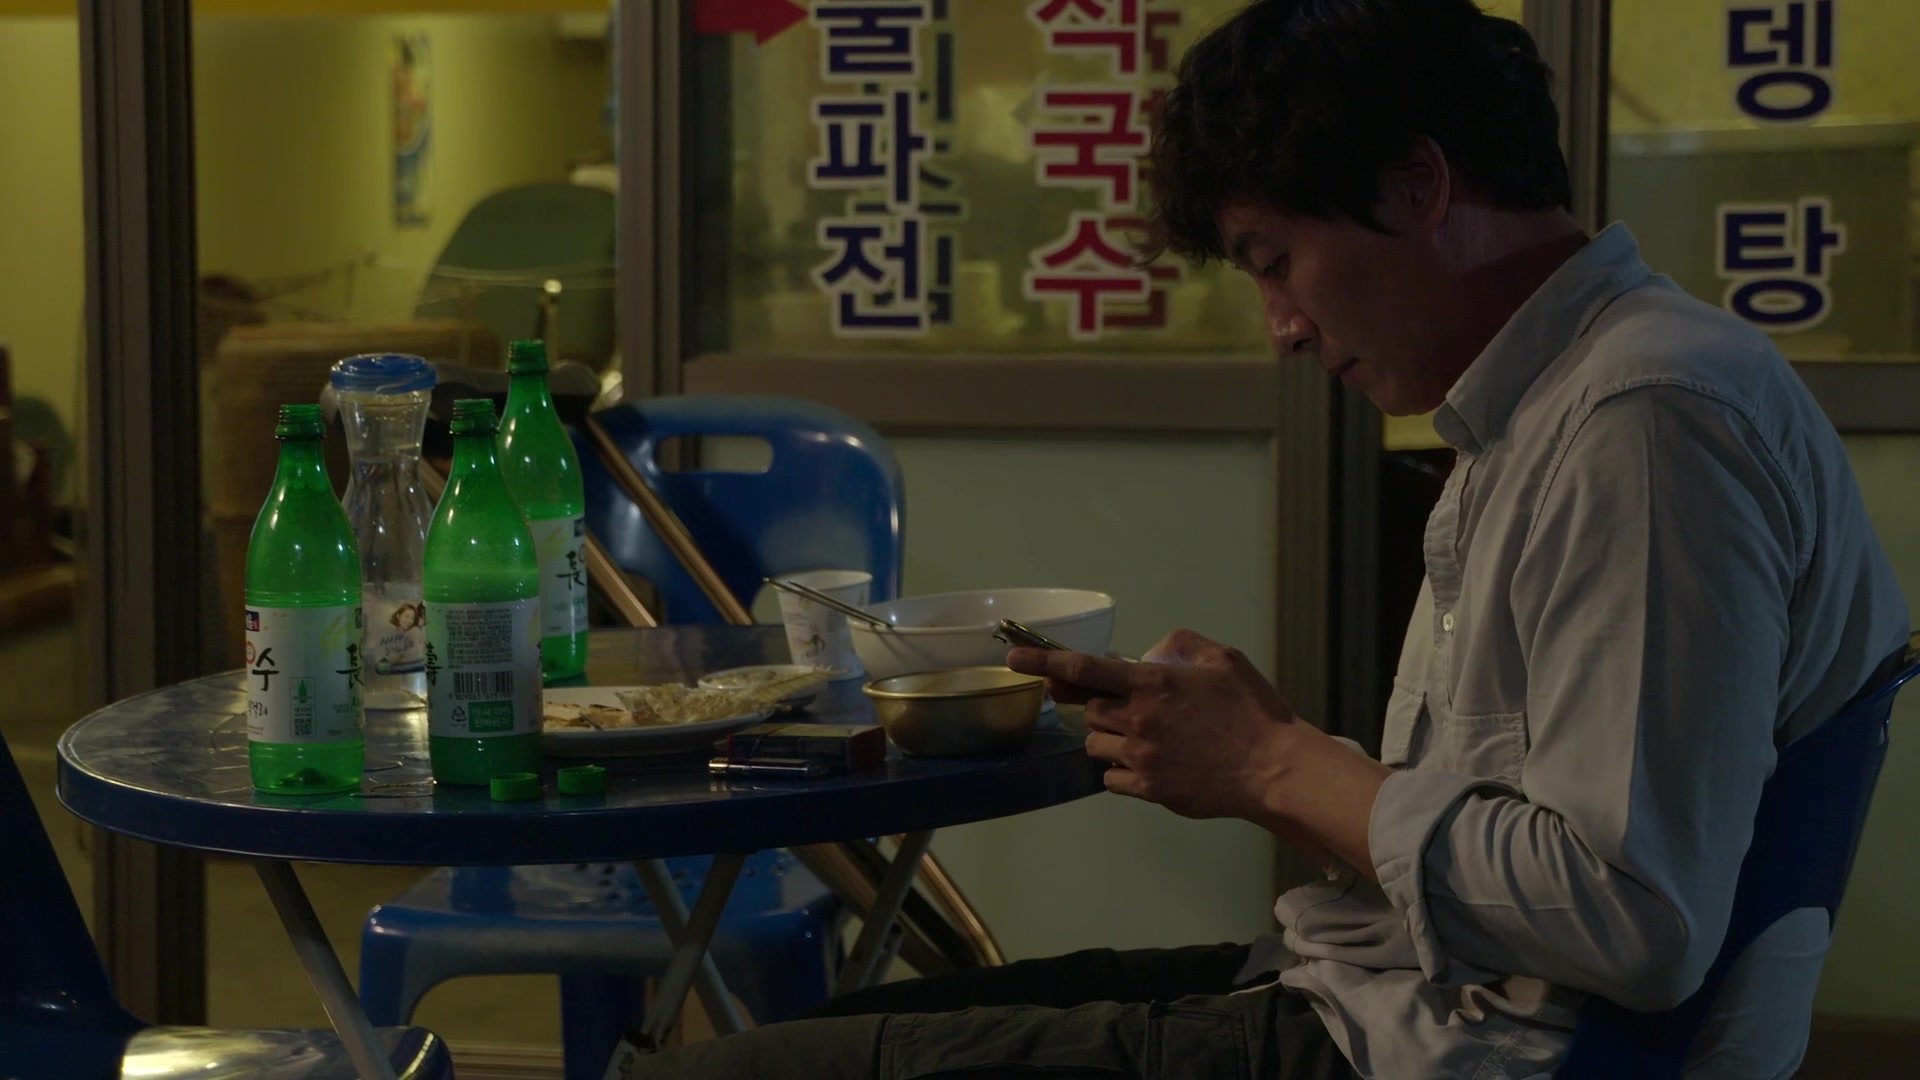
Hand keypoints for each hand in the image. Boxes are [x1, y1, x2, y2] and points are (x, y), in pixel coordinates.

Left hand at [1008, 629, 1351, 868]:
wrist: (1276, 768)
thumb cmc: (1253, 710)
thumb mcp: (1222, 659)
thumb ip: (1179, 646)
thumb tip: (1150, 655)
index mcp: (1153, 684)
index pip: (1084, 668)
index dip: (1043, 662)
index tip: (1012, 659)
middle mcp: (1139, 720)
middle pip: (1089, 710)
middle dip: (1102, 706)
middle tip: (1134, 709)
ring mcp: (1141, 758)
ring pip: (1095, 744)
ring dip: (1111, 737)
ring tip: (1149, 737)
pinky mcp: (1149, 789)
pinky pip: (1111, 778)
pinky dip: (1121, 769)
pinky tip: (1152, 763)